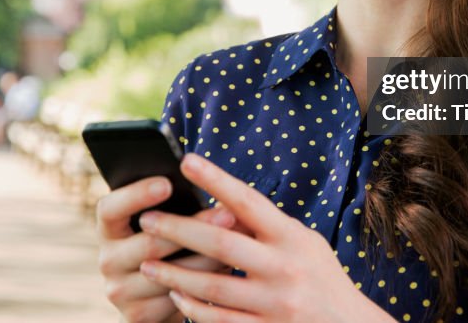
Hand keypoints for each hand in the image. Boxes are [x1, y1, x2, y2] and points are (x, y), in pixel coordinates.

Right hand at [95, 174, 240, 322]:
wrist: (151, 299)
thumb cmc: (163, 246)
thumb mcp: (157, 225)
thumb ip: (170, 208)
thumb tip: (207, 180)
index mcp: (109, 229)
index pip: (110, 208)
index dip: (136, 195)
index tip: (168, 183)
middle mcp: (108, 259)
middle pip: (149, 243)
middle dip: (194, 228)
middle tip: (229, 214)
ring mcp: (119, 290)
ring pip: (169, 273)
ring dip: (208, 258)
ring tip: (238, 244)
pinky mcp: (136, 315)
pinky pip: (177, 297)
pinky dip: (205, 283)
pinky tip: (228, 270)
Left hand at [135, 154, 394, 322]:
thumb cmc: (321, 276)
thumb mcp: (303, 241)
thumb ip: (266, 226)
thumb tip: (221, 200)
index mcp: (292, 237)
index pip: (248, 200)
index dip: (216, 179)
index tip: (186, 161)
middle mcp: (284, 267)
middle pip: (221, 243)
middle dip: (179, 230)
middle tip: (148, 220)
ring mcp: (275, 303)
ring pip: (213, 286)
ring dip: (175, 273)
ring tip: (147, 263)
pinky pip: (219, 320)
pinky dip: (192, 307)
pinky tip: (175, 295)